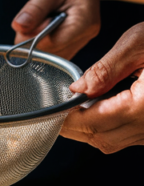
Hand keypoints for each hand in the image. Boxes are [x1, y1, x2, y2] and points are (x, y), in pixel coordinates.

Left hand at [11, 0, 101, 59]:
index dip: (33, 36)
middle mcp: (85, 35)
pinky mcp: (70, 42)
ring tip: (38, 17)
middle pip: (49, 52)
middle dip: (31, 38)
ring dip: (34, 40)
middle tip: (29, 16)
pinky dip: (38, 41)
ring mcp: (79, 40)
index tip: (25, 20)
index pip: (53, 43)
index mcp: (85, 21)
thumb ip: (34, 8)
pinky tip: (41, 23)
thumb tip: (18, 26)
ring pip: (47, 55)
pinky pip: (49, 51)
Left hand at [60, 23, 143, 153]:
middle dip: (73, 125)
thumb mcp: (140, 43)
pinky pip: (127, 137)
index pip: (92, 122)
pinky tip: (99, 108)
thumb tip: (77, 89)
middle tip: (56, 107)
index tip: (51, 106)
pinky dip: (106, 127)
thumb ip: (106, 69)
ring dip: (88, 128)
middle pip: (99, 137)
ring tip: (75, 106)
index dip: (66, 116)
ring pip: (110, 142)